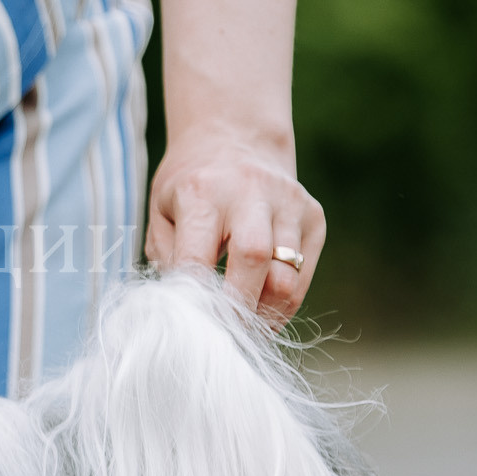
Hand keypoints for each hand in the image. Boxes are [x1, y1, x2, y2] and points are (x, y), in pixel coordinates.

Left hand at [146, 131, 323, 320]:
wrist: (236, 139)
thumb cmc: (190, 185)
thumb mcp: (162, 210)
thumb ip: (167, 256)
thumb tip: (178, 308)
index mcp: (202, 192)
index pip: (199, 257)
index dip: (196, 299)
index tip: (190, 327)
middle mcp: (251, 193)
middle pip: (253, 262)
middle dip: (237, 310)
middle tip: (222, 336)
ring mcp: (289, 203)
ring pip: (286, 277)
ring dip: (264, 314)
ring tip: (244, 330)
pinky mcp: (314, 216)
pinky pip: (304, 275)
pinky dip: (283, 303)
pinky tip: (262, 311)